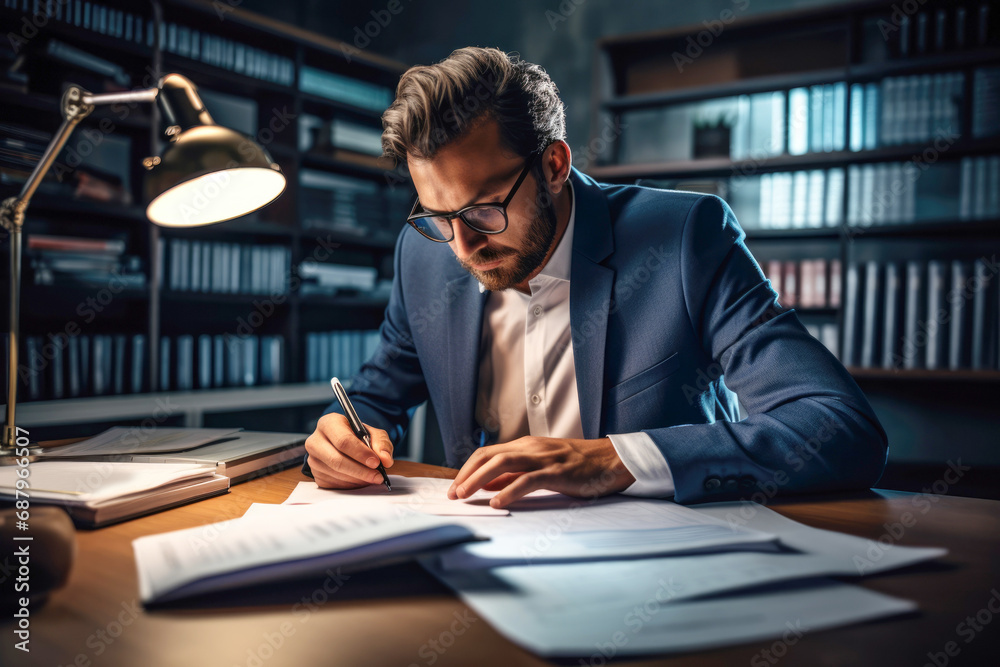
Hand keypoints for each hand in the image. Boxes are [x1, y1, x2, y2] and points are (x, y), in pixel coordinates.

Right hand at [305, 413, 393, 488]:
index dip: (361, 453)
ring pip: (336, 474)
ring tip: (372, 477)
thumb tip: (385, 459)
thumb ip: (381, 443)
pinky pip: (333, 484)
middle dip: (361, 471)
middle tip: (378, 476)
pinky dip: (351, 484)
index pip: (343, 441)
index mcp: (329, 423)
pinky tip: (360, 479)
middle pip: (337, 460)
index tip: (376, 462)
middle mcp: (315, 440)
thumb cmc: (357, 436)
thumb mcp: (372, 433)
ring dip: (358, 479)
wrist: (344, 444)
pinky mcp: (315, 474)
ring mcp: (313, 458)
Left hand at [447, 436, 634, 507]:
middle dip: (466, 475)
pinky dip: (509, 491)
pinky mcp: (557, 472)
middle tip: (453, 494)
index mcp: (525, 445)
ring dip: (479, 480)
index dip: (467, 469)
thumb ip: (515, 474)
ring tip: (466, 496)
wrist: (611, 460)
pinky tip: (497, 502)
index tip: (455, 487)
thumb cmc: (577, 465)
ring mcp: (544, 458)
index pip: (487, 453)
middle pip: (489, 456)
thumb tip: (487, 486)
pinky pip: (528, 480)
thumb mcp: (541, 466)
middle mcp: (531, 448)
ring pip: (503, 464)